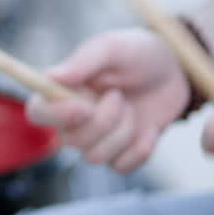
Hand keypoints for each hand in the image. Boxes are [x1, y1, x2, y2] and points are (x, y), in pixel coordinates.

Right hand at [27, 28, 189, 172]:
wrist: (176, 71)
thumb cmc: (139, 52)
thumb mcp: (114, 47)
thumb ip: (84, 60)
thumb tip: (51, 75)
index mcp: (64, 90)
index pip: (38, 112)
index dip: (56, 116)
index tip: (84, 107)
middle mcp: (74, 118)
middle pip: (72, 141)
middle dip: (104, 121)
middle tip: (119, 95)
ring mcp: (97, 139)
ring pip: (94, 157)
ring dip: (122, 132)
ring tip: (133, 108)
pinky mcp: (120, 153)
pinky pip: (119, 167)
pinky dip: (140, 150)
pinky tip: (149, 129)